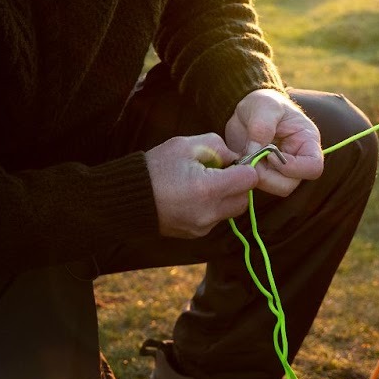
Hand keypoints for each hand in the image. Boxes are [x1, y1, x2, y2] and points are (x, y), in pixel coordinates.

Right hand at [145, 134, 259, 238]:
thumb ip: (217, 146)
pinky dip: (214, 206)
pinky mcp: (196, 233)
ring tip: (204, 182)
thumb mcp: (185, 145)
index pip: (250, 179)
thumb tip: (235, 157)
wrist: (127, 198)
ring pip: (232, 210)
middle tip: (219, 171)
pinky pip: (217, 218)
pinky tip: (194, 195)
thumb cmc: (156, 167)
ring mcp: (202, 226)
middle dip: (238, 183)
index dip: (245, 166)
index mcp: (208, 189)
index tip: (230, 161)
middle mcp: (209, 212)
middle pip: (245, 198)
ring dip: (227, 196)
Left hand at [225, 88, 323, 196]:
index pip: (313, 168)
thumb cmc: (264, 103)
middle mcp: (298, 160)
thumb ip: (262, 127)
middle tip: (251, 157)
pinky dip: (247, 176)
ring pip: (274, 188)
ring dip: (256, 176)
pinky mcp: (265, 175)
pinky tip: (241, 160)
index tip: (271, 155)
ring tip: (245, 156)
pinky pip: (259, 185)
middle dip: (267, 175)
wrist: (247, 109)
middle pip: (290, 184)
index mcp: (307, 142)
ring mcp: (281, 171)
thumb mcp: (265, 106)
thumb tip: (254, 153)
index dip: (293, 168)